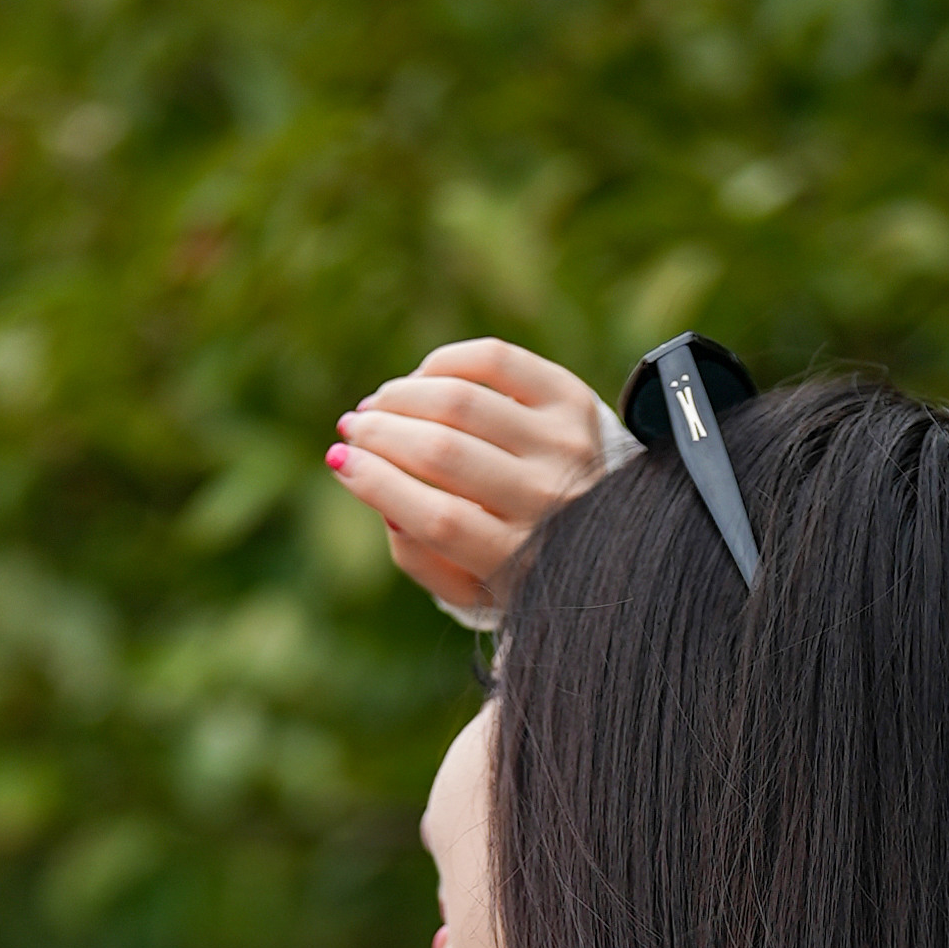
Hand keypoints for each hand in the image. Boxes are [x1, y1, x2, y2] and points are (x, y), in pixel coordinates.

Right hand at [326, 337, 621, 613]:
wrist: (608, 531)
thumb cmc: (518, 563)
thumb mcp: (470, 586)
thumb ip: (419, 557)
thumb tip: (374, 491)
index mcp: (522, 562)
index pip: (440, 520)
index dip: (379, 484)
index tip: (340, 462)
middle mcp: (550, 502)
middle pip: (444, 453)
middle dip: (381, 434)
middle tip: (351, 429)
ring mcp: (566, 445)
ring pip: (462, 402)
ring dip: (402, 396)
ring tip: (378, 406)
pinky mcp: (571, 399)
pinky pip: (494, 360)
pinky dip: (443, 365)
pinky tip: (421, 381)